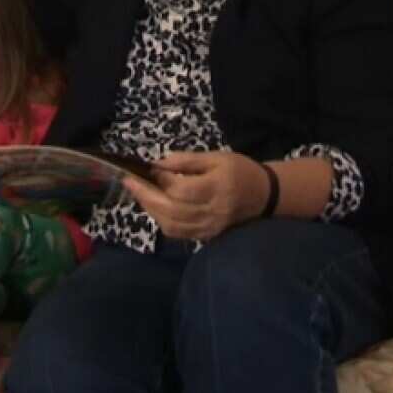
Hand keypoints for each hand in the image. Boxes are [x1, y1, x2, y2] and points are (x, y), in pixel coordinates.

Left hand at [121, 151, 267, 240]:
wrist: (263, 195)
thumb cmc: (239, 170)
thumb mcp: (216, 157)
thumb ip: (187, 161)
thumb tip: (158, 164)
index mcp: (217, 188)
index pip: (182, 191)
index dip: (162, 181)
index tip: (150, 169)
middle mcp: (212, 211)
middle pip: (172, 210)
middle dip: (146, 197)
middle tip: (130, 183)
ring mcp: (209, 226)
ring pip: (172, 225)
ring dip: (151, 210)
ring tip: (140, 194)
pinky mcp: (207, 235)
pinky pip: (178, 233)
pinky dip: (162, 221)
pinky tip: (156, 208)